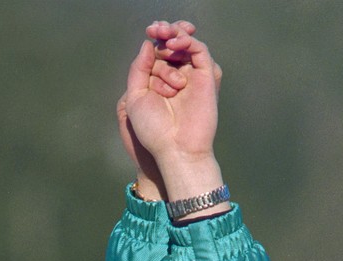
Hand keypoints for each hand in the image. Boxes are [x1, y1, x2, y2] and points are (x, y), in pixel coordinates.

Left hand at [121, 22, 224, 202]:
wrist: (175, 149)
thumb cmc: (153, 130)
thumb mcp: (135, 97)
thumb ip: (139, 69)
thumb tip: (147, 44)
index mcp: (159, 82)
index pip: (156, 52)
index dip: (154, 40)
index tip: (150, 32)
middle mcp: (177, 77)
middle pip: (173, 45)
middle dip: (165, 32)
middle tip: (157, 28)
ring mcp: (193, 76)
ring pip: (186, 45)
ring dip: (175, 35)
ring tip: (166, 38)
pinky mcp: (207, 77)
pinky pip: (200, 51)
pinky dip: (188, 42)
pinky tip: (175, 44)